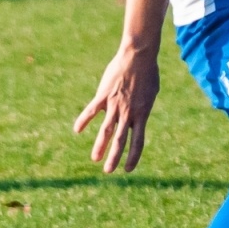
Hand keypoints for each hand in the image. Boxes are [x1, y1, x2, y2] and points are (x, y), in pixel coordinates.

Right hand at [73, 45, 159, 173]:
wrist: (138, 56)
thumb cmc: (148, 73)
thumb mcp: (151, 93)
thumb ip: (144, 106)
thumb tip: (140, 113)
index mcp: (142, 114)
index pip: (138, 141)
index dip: (133, 157)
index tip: (128, 169)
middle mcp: (129, 113)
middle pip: (121, 140)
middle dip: (114, 157)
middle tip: (108, 171)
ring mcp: (115, 105)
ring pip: (106, 130)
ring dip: (100, 145)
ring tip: (95, 159)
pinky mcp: (104, 96)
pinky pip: (91, 111)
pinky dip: (83, 120)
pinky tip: (77, 130)